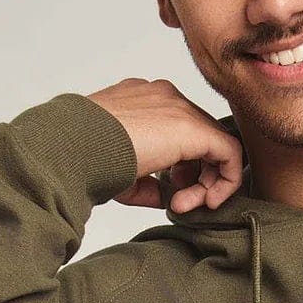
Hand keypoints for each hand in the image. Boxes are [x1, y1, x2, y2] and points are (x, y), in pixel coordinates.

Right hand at [87, 77, 244, 210]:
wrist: (71, 148)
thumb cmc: (83, 158)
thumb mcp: (118, 168)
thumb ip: (148, 181)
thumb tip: (170, 198)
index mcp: (144, 101)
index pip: (180, 133)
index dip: (181, 169)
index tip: (168, 192)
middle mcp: (164, 98)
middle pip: (200, 139)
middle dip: (195, 178)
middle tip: (177, 202)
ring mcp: (179, 107)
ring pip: (217, 145)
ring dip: (207, 183)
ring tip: (182, 204)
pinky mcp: (193, 126)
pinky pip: (231, 152)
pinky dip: (225, 181)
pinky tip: (206, 201)